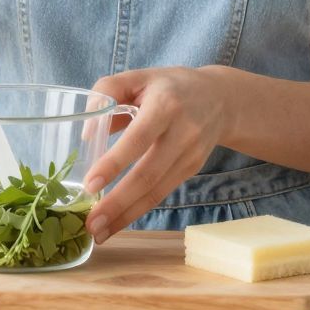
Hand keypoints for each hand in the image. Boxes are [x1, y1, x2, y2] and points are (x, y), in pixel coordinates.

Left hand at [82, 66, 236, 241]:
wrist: (221, 99)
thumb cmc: (169, 86)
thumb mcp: (138, 76)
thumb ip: (107, 92)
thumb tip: (88, 134)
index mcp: (165, 105)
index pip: (138, 138)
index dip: (114, 163)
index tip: (89, 185)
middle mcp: (182, 132)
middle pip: (148, 175)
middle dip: (117, 203)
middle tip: (90, 224)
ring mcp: (190, 155)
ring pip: (155, 191)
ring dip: (125, 216)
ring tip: (98, 233)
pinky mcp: (191, 170)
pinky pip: (161, 193)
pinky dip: (137, 211)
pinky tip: (117, 223)